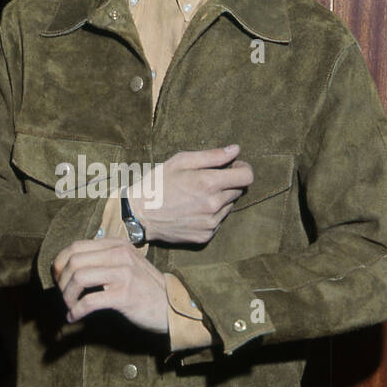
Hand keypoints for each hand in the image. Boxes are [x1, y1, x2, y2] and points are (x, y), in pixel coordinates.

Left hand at [52, 238, 169, 331]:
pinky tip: (74, 317)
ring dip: (67, 295)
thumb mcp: (127, 264)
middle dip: (61, 280)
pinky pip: (89, 301)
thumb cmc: (146, 289)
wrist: (172, 308)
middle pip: (73, 260)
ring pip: (78, 277)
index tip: (58, 278)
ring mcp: (123, 273)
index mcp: (117, 245)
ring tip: (69, 306)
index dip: (60, 262)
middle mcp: (120, 255)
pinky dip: (76, 311)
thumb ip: (104, 260)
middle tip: (62, 294)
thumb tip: (70, 267)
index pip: (76, 246)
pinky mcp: (124, 295)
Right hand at [127, 145, 253, 244]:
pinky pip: (218, 221)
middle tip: (208, 180)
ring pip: (229, 206)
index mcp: (208, 183)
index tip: (234, 166)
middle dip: (228, 182)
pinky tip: (193, 210)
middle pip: (238, 190)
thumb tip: (235, 150)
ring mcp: (210, 222)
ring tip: (197, 196)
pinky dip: (211, 213)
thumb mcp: (180, 161)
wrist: (139, 215)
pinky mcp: (205, 235)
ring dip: (220, 198)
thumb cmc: (157, 184)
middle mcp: (213, 204)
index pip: (247, 177)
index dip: (244, 169)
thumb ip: (212, 155)